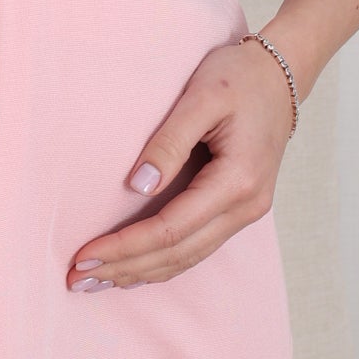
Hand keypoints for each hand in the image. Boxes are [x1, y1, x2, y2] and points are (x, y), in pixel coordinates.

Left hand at [67, 37, 296, 292]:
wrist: (280, 75)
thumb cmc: (239, 77)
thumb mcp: (202, 96)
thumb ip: (169, 141)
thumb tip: (138, 185)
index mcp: (238, 181)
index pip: (171, 229)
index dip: (126, 246)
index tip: (84, 255)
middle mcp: (246, 207)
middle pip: (178, 253)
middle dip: (125, 268)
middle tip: (77, 279)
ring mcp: (245, 212)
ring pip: (188, 258)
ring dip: (140, 273)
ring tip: (95, 282)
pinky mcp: (237, 209)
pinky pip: (196, 246)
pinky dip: (162, 262)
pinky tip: (132, 269)